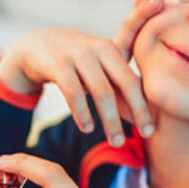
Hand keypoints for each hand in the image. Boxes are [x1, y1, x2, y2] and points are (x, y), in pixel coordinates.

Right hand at [0, 0, 162, 145]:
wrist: (37, 46)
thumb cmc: (76, 62)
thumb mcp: (98, 69)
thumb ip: (117, 90)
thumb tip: (139, 118)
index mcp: (113, 49)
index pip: (135, 80)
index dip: (146, 105)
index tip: (152, 130)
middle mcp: (99, 48)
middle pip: (126, 83)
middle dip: (138, 111)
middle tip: (145, 136)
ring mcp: (78, 55)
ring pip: (101, 91)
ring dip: (110, 120)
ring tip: (116, 141)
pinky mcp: (57, 64)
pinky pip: (74, 92)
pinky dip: (82, 113)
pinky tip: (87, 128)